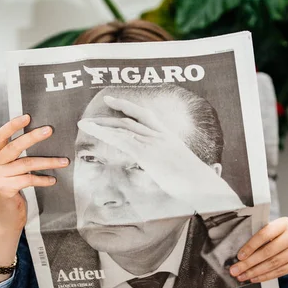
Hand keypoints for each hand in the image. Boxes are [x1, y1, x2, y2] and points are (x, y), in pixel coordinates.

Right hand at [0, 114, 68, 232]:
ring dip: (48, 161)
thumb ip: (16, 158)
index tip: (27, 116)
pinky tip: (53, 180)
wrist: (8, 218)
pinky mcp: (4, 189)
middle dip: (33, 137)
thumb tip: (40, 137)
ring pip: (26, 164)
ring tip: (64, 161)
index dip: (12, 125)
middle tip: (49, 130)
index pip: (0, 136)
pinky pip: (29, 179)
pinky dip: (43, 179)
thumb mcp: (10, 172)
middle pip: (14, 147)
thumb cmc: (13, 191)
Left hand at [78, 95, 241, 212]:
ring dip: (101, 125)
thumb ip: (167, 166)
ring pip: (122, 127)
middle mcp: (160, 135)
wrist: (203, 185)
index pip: (146, 116)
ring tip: (84, 123)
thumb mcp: (179, 170)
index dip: (128, 107)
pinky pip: (121, 139)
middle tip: (92, 115)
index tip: (113, 101)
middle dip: (109, 114)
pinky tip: (93, 132)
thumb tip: (161, 172)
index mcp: (169, 137)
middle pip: (130, 119)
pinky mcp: (147, 153)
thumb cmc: (195, 183)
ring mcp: (153, 142)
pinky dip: (105, 134)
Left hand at [230, 217, 287, 282]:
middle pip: (267, 252)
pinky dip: (266, 276)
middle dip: (248, 263)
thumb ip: (266, 236)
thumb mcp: (282, 230)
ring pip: (273, 263)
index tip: (239, 256)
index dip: (250, 246)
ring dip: (255, 272)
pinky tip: (256, 278)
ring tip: (243, 276)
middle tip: (235, 270)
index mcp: (284, 224)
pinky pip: (281, 271)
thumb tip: (243, 252)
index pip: (264, 234)